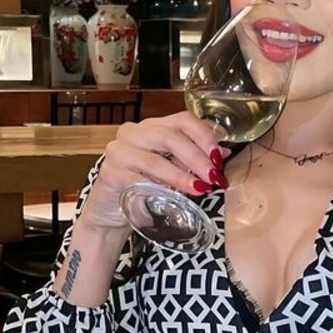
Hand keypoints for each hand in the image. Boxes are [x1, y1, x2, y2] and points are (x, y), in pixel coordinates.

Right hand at [81, 112, 229, 230]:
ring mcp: (118, 151)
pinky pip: (137, 180)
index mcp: (151, 126)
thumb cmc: (144, 188)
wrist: (111, 212)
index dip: (203, 135)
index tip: (219, 156)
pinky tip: (171, 197)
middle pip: (170, 137)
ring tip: (199, 188)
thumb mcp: (172, 171)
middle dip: (196, 157)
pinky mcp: (110, 173)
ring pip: (155, 160)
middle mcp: (132, 132)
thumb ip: (193, 160)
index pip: (182, 120)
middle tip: (213, 177)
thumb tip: (223, 154)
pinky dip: (157, 189)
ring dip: (181, 175)